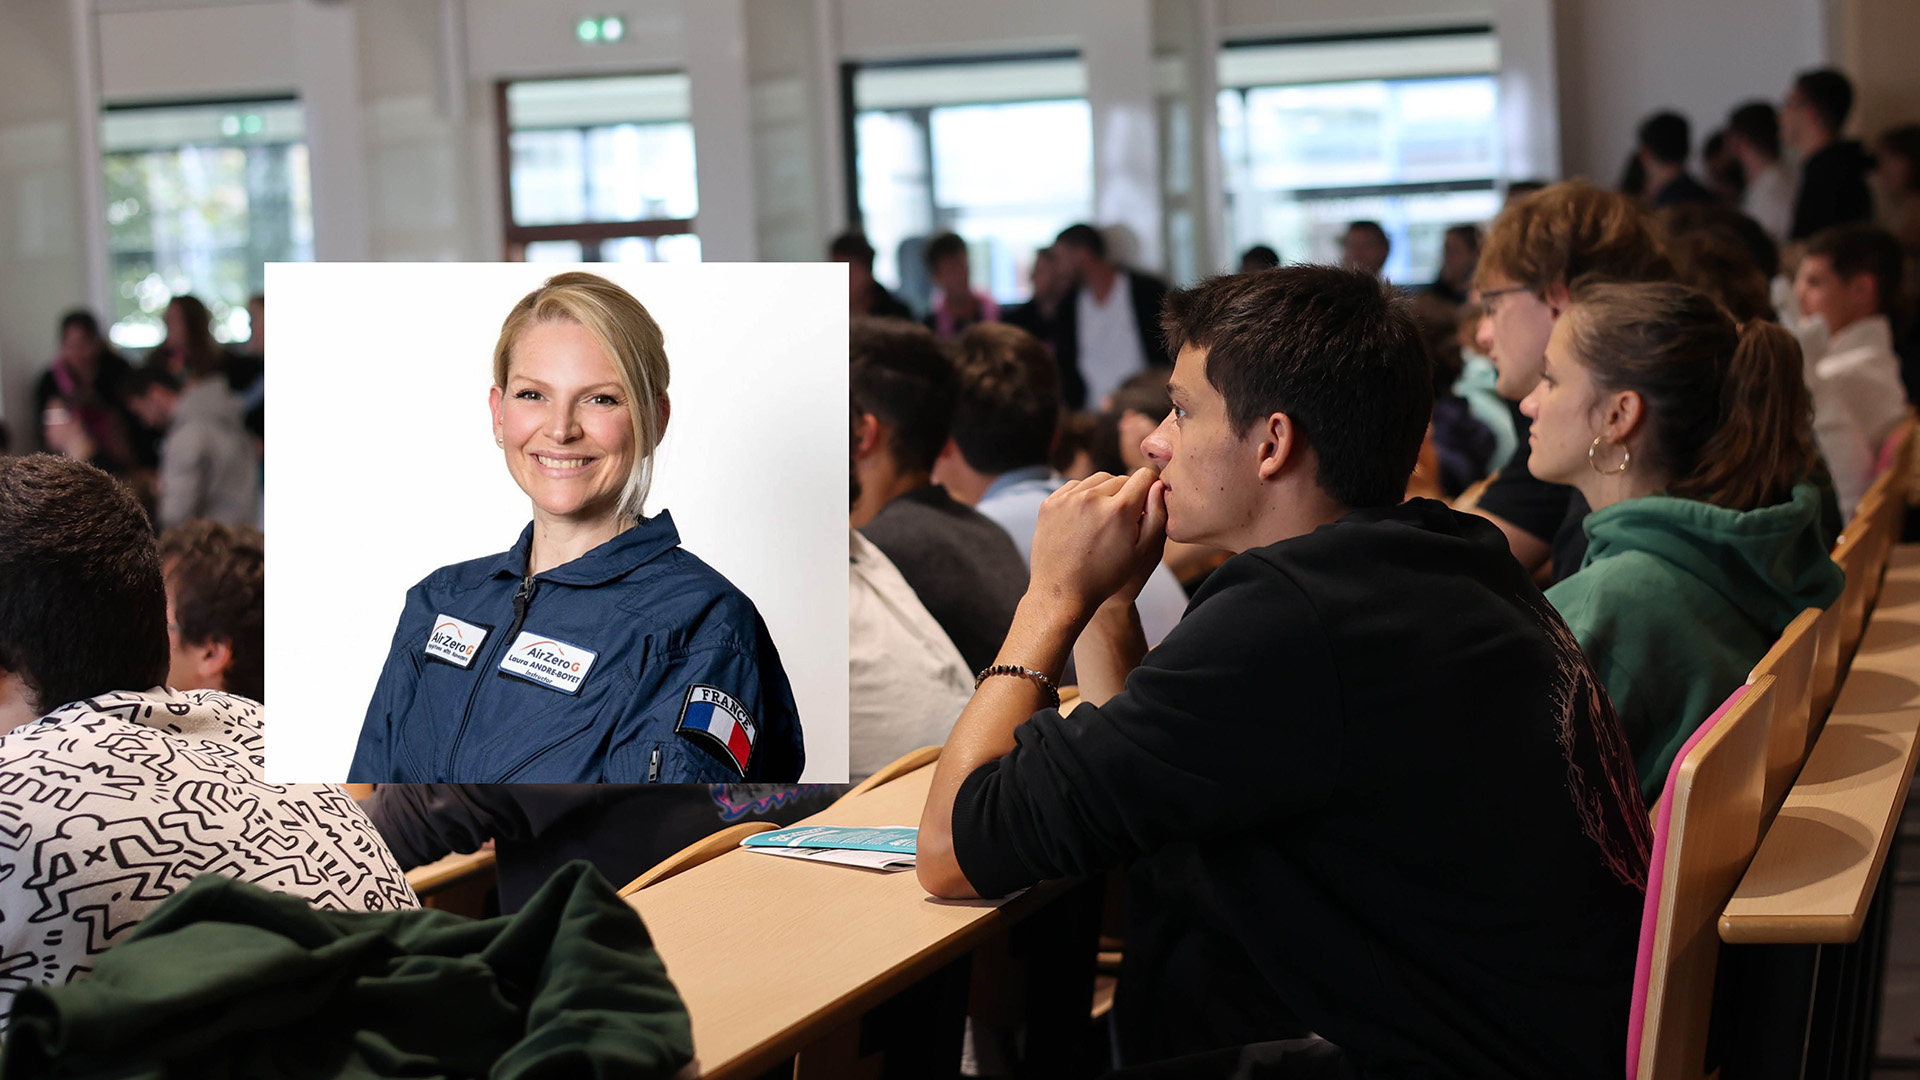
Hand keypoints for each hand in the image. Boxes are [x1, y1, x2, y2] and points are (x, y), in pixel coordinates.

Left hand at [1029, 468, 1167, 618]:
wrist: (1062, 592)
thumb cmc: (1106, 576)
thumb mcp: (1142, 552)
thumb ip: (1157, 514)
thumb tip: (1159, 484)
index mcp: (1119, 509)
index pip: (1145, 476)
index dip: (1150, 488)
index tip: (1145, 504)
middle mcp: (1092, 498)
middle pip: (1121, 478)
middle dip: (1126, 494)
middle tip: (1123, 520)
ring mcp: (1068, 499)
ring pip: (1097, 480)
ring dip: (1104, 493)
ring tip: (1104, 520)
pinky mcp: (1050, 503)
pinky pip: (1074, 487)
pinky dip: (1083, 497)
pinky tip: (1085, 519)